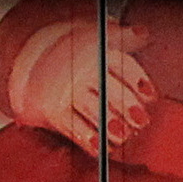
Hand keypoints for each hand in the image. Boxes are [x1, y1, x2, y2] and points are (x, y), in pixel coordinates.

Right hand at [4, 23, 153, 156]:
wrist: (32, 62)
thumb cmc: (78, 54)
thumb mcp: (100, 39)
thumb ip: (125, 38)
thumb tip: (143, 32)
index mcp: (98, 50)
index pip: (122, 65)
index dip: (138, 81)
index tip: (150, 96)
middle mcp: (82, 69)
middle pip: (108, 88)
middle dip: (125, 105)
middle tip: (141, 121)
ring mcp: (67, 90)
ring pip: (92, 108)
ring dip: (109, 124)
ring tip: (123, 136)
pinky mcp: (53, 110)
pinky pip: (72, 127)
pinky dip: (87, 139)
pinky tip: (101, 148)